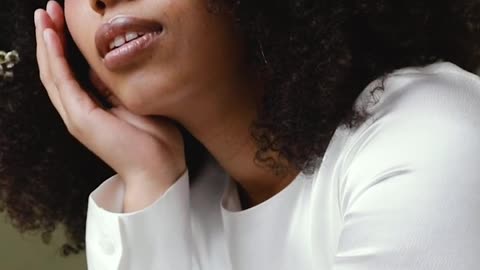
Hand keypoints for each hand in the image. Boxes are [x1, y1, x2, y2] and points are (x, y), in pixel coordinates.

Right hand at [34, 1, 185, 206]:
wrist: (159, 170)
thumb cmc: (154, 140)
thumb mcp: (134, 103)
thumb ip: (113, 87)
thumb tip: (103, 66)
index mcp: (91, 107)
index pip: (69, 70)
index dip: (62, 44)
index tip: (62, 19)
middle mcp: (78, 111)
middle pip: (56, 68)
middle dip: (50, 37)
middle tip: (47, 9)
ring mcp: (76, 116)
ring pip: (52, 73)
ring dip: (46, 43)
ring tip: (43, 15)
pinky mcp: (81, 120)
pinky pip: (63, 83)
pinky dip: (55, 59)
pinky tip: (51, 37)